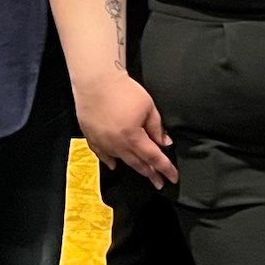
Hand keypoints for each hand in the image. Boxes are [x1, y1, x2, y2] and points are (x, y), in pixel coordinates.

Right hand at [76, 72, 177, 188]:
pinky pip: (101, 154)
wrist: (96, 82)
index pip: (153, 158)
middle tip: (159, 183)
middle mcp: (117, 145)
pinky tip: (115, 165)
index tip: (173, 178)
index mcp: (133, 137)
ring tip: (143, 173)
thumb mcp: (148, 108)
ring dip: (133, 167)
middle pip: (137, 163)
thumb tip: (164, 144)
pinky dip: (110, 160)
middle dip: (150, 174)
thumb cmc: (125, 91)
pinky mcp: (91, 137)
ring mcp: (102, 142)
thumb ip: (157, 128)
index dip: (165, 168)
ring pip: (120, 160)